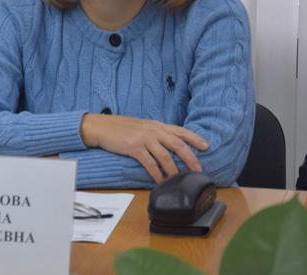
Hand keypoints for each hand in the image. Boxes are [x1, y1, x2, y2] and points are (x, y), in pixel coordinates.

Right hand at [80, 114, 208, 183]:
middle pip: (177, 144)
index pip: (180, 130)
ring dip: (174, 169)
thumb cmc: (119, 127)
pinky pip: (150, 163)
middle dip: (190, 157)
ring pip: (165, 155)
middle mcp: (152, 130)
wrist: (100, 126)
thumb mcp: (141, 126)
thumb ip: (155, 133)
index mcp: (156, 125)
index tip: (207, 145)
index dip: (194, 138)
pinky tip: (161, 181)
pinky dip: (157, 174)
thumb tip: (168, 144)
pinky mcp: (134, 148)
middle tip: (199, 169)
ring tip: (181, 179)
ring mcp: (143, 138)